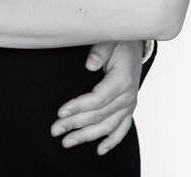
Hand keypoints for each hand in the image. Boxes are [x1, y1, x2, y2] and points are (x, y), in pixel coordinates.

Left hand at [51, 40, 142, 155]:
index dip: (79, 106)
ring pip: (108, 126)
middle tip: (55, 130)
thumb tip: (89, 65)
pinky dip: (112, 141)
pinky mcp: (129, 108)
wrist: (135, 43)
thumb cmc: (119, 41)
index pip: (98, 99)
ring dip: (87, 136)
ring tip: (67, 142)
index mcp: (121, 80)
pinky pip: (122, 128)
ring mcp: (129, 104)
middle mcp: (127, 96)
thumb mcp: (110, 40)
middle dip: (76, 124)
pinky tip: (99, 150)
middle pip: (99, 115)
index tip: (60, 112)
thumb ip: (99, 51)